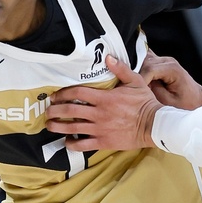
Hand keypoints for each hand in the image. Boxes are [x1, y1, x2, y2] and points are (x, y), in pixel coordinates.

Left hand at [46, 55, 160, 151]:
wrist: (153, 125)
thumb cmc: (145, 102)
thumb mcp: (135, 81)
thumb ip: (120, 69)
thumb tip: (108, 57)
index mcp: (105, 98)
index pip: (77, 92)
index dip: (63, 93)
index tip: (55, 95)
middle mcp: (99, 113)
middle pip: (70, 110)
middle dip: (55, 110)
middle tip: (48, 110)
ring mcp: (99, 129)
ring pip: (72, 128)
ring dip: (58, 126)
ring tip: (50, 125)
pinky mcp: (103, 142)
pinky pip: (82, 145)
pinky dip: (72, 143)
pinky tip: (67, 141)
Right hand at [140, 50, 201, 109]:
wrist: (197, 98)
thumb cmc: (187, 103)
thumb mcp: (170, 103)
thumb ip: (155, 92)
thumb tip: (140, 86)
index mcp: (172, 69)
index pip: (149, 69)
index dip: (139, 79)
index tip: (134, 90)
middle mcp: (167, 61)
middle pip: (144, 62)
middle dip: (136, 75)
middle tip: (132, 88)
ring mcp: (163, 60)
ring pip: (142, 60)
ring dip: (136, 71)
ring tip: (134, 84)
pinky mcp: (159, 63)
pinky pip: (145, 61)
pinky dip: (139, 68)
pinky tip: (136, 78)